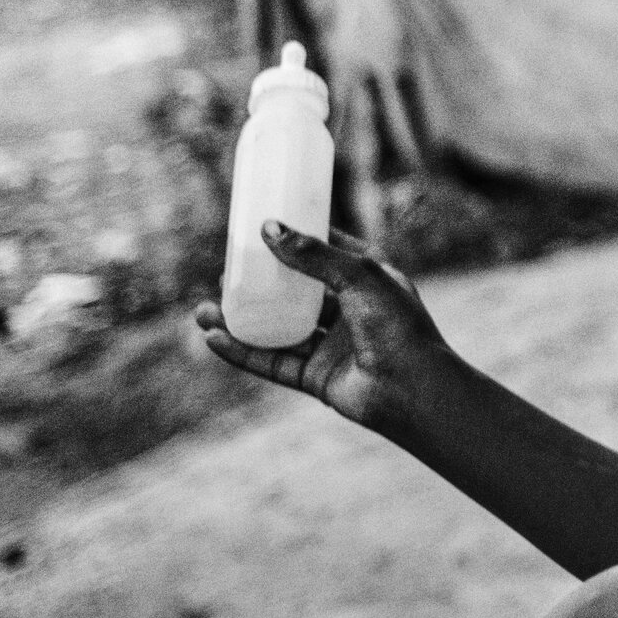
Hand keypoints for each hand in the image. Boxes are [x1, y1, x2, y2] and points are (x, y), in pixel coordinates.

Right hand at [193, 221, 448, 432]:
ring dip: (241, 320)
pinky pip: (272, 362)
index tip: (260, 226)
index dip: (296, 239)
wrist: (414, 391)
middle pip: (294, 292)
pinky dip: (243, 352)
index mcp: (368, 279)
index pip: (327, 251)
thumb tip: (270, 228)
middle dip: (258, 283)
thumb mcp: (360, 277)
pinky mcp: (317, 377)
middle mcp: (349, 310)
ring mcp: (332, 345)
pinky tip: (214, 339)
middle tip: (225, 273)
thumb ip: (314, 255)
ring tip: (203, 310)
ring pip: (277, 328)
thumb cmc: (398, 327)